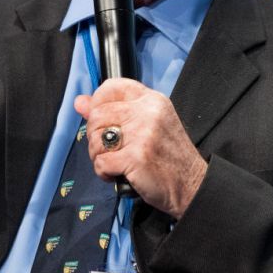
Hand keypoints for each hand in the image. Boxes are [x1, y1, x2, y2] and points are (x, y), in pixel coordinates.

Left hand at [75, 78, 207, 218]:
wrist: (192, 185)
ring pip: (96, 139)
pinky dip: (104, 172)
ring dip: (98, 156)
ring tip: (114, 162)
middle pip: (97, 115)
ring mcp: (142, 134)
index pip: (112, 86)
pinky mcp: (136, 157)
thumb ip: (115, 110)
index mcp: (152, 100)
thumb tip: (80, 102)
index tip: (100, 118)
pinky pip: (101, 162)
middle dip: (95, 136)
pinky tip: (117, 174)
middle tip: (109, 149)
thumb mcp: (149, 124)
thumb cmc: (169, 157)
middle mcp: (147, 112)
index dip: (97, 102)